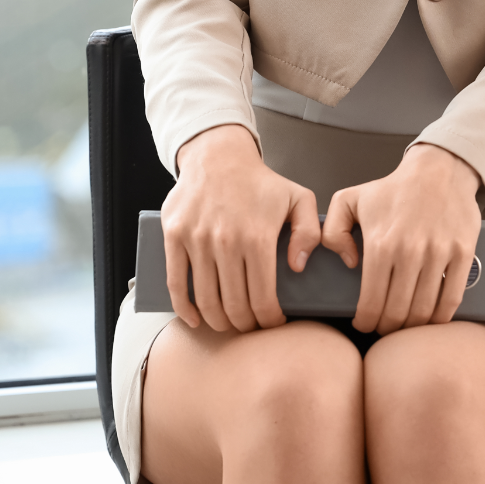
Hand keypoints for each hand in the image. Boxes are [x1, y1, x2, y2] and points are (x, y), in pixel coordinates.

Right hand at [161, 123, 320, 332]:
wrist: (219, 156)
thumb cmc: (260, 182)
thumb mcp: (300, 198)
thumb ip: (310, 232)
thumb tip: (297, 266)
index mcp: (258, 236)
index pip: (263, 297)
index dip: (269, 320)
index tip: (273, 323)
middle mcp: (226, 241)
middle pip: (233, 305)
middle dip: (245, 325)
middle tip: (251, 327)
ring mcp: (197, 239)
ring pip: (205, 299)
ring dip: (218, 321)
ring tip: (229, 324)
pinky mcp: (174, 236)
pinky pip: (176, 282)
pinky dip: (183, 308)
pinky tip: (195, 320)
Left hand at [321, 143, 482, 335]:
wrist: (438, 169)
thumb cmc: (393, 189)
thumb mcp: (348, 199)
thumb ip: (331, 232)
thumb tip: (348, 263)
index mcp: (381, 244)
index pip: (371, 302)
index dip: (366, 322)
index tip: (364, 325)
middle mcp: (410, 252)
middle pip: (398, 312)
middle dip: (387, 328)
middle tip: (384, 327)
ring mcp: (439, 253)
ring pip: (424, 311)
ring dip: (412, 327)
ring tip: (404, 324)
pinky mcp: (462, 253)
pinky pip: (452, 299)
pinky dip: (440, 318)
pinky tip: (431, 319)